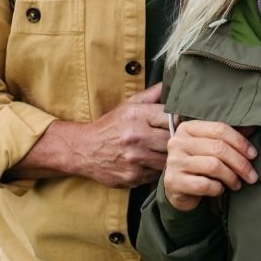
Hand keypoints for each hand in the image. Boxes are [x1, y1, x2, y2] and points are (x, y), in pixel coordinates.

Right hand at [7, 83, 169, 187]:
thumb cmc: (110, 126)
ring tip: (160, 152)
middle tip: (169, 140)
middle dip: (174, 140)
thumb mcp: (127, 105)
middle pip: (172, 140)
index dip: (177, 121)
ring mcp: (135, 158)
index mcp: (136, 115)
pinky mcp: (133, 176)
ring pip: (167, 159)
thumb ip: (151, 95)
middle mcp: (136, 136)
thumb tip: (172, 84)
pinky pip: (156, 174)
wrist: (84, 149)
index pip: (172, 117)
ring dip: (167, 157)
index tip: (175, 124)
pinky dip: (155, 170)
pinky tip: (149, 163)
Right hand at [162, 120, 257, 211]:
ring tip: (237, 184)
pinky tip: (220, 189)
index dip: (240, 142)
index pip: (219, 129)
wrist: (178, 189)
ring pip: (213, 166)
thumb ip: (226, 138)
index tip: (253, 155)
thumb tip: (253, 128)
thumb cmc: (198, 165)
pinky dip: (218, 188)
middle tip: (252, 176)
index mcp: (187, 128)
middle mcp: (177, 142)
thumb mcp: (209, 147)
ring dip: (231, 177)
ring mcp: (174, 161)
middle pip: (218, 147)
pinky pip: (204, 184)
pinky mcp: (173, 181)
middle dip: (240, 163)